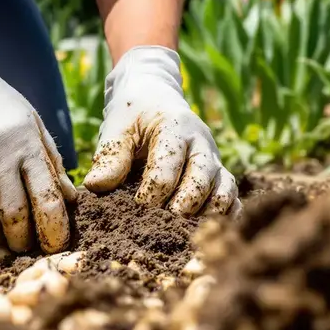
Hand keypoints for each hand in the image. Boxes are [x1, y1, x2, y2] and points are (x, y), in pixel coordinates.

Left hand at [83, 46, 239, 217]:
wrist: (155, 97)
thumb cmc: (133, 115)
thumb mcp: (118, 127)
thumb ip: (110, 156)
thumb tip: (95, 187)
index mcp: (176, 128)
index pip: (168, 166)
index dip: (151, 192)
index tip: (136, 207)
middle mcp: (202, 144)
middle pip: (202, 180)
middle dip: (182, 207)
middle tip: (160, 224)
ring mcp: (215, 160)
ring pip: (224, 191)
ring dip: (205, 215)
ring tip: (181, 229)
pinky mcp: (220, 176)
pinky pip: (233, 200)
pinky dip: (224, 218)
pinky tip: (204, 231)